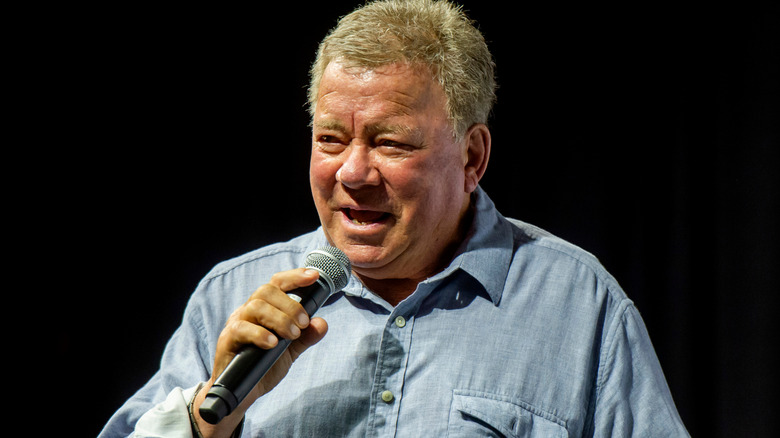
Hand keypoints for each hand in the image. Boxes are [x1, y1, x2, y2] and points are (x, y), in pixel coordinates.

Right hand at [194, 268, 328, 436]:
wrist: (241, 393)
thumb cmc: (263, 367)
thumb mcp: (290, 351)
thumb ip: (305, 337)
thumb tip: (322, 323)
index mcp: (264, 309)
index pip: (277, 283)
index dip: (295, 276)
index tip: (314, 276)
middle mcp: (248, 311)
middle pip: (266, 290)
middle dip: (290, 305)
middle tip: (303, 323)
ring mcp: (236, 324)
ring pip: (256, 306)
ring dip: (280, 318)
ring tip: (293, 335)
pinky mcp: (227, 340)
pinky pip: (242, 329)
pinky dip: (260, 334)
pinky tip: (273, 344)